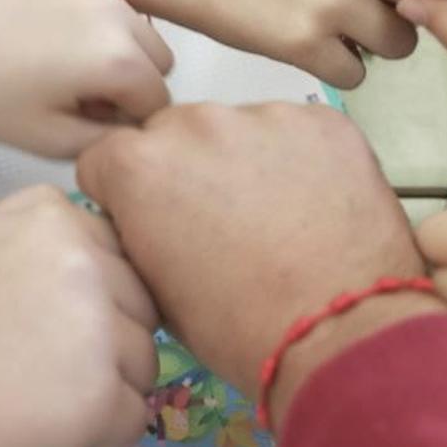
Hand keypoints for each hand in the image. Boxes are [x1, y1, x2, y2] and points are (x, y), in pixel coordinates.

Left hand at [0, 0, 173, 154]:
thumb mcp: (48, 140)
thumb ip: (108, 141)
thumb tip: (129, 127)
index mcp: (118, 59)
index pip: (158, 101)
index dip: (129, 120)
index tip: (92, 120)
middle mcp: (117, 10)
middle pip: (158, 57)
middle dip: (131, 78)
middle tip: (79, 92)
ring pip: (130, 22)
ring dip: (110, 44)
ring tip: (56, 58)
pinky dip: (82, 13)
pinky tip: (37, 26)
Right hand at [77, 104, 429, 404]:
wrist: (340, 331)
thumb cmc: (240, 328)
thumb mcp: (159, 293)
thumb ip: (143, 237)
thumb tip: (153, 222)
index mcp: (138, 166)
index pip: (107, 159)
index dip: (127, 195)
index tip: (154, 222)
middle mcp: (196, 124)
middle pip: (175, 134)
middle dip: (187, 169)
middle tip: (223, 222)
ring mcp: (265, 116)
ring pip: (240, 130)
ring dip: (247, 160)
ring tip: (280, 218)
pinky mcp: (325, 120)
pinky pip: (298, 132)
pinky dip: (303, 159)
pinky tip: (320, 207)